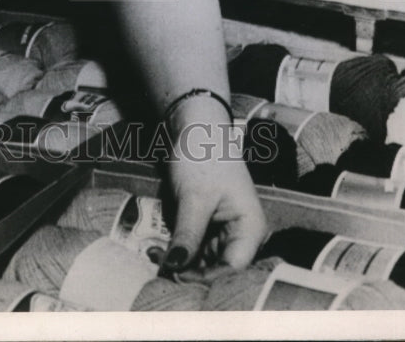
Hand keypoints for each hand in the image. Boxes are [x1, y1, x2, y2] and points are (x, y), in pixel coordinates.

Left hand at [161, 97, 266, 280]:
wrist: (194, 126)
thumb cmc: (203, 156)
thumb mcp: (194, 198)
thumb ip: (188, 235)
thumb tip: (175, 268)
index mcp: (250, 229)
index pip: (233, 268)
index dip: (207, 278)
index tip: (178, 277)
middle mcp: (239, 235)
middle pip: (217, 269)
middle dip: (190, 271)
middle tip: (160, 268)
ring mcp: (221, 231)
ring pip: (202, 261)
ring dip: (180, 262)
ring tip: (154, 256)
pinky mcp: (204, 226)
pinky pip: (192, 247)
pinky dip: (176, 249)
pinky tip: (156, 249)